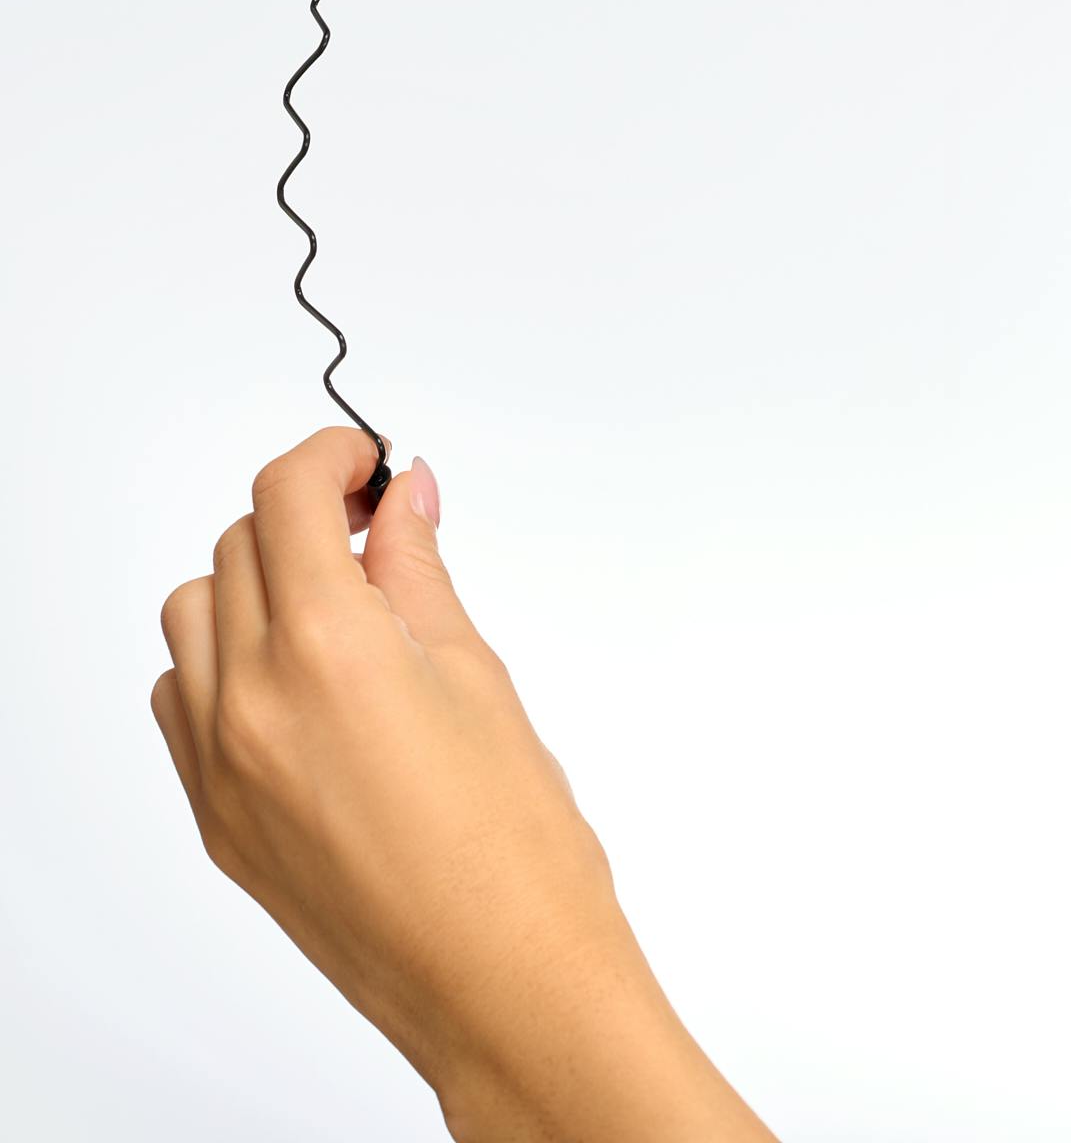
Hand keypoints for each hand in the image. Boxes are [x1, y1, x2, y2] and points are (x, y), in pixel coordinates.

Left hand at [152, 429, 775, 1142]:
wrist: (504, 987)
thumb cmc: (518, 849)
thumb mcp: (477, 675)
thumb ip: (418, 572)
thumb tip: (402, 495)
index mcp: (328, 650)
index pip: (285, 496)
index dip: (329, 454)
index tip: (367, 460)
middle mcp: (252, 702)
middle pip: (236, 545)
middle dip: (302, 517)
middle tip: (374, 527)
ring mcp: (220, 767)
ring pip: (190, 618)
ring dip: (250, 585)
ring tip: (335, 606)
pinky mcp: (216, 820)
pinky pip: (180, 702)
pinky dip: (220, 664)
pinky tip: (297, 681)